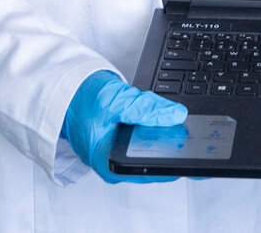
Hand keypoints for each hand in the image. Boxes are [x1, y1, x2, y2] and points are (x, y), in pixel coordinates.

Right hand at [61, 71, 184, 182]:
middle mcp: (116, 164)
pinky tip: (165, 114)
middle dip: (173, 143)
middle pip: (155, 159)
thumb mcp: (116, 101)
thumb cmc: (80, 99)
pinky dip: (156, 125)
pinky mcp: (122, 141)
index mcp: (111, 164)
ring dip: (166, 132)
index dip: (174, 160)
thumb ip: (146, 109)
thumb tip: (176, 116)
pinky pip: (147, 136)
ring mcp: (119, 152)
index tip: (194, 148)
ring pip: (153, 146)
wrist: (66, 89)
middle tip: (192, 128)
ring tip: (179, 119)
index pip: (152, 170)